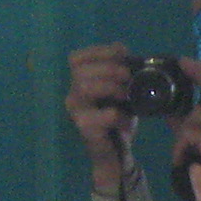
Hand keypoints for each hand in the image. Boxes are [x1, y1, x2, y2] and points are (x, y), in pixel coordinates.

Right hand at [65, 44, 133, 191]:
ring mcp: (76, 112)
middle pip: (80, 70)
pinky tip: (126, 120)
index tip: (122, 53)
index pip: (76, 58)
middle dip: (109, 69)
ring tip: (126, 96)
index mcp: (78, 83)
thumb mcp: (121, 90)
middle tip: (128, 77)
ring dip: (111, 87)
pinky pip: (105, 115)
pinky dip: (121, 115)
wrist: (117, 153)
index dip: (99, 51)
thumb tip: (121, 48)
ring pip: (85, 88)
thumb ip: (119, 69)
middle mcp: (72, 95)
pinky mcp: (85, 128)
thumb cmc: (117, 119)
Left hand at [172, 59, 200, 200]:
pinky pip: (188, 134)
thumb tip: (173, 113)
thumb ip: (200, 126)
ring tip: (181, 148)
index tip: (187, 61)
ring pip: (194, 116)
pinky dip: (179, 147)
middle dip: (198, 72)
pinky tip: (180, 159)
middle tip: (181, 65)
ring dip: (182, 131)